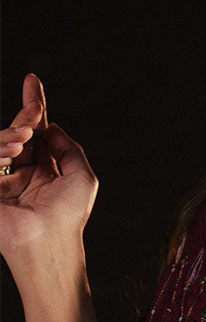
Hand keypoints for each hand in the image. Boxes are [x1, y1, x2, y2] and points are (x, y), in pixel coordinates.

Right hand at [0, 74, 97, 261]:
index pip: (37, 132)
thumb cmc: (68, 216)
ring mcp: (3, 180)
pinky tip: (12, 152)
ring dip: (13, 132)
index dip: (34, 105)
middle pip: (18, 130)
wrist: (47, 241)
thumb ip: (70, 148)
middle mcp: (22, 173)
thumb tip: (52, 126)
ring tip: (25, 138)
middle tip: (34, 114)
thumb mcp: (82, 177)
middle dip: (26, 115)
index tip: (32, 80)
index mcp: (44, 171)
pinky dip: (0, 149)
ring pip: (1, 141)